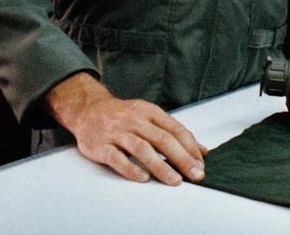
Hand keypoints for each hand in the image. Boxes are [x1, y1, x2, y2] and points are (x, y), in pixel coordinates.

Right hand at [43, 73, 207, 184]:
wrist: (88, 109)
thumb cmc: (124, 116)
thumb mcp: (150, 116)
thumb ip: (174, 132)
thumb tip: (202, 151)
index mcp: (149, 112)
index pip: (175, 129)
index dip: (190, 147)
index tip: (200, 163)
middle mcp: (135, 121)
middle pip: (162, 139)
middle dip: (182, 158)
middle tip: (195, 175)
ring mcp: (117, 132)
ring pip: (142, 149)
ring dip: (160, 166)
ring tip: (174, 180)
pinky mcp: (101, 146)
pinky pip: (117, 158)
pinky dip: (130, 168)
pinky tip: (143, 178)